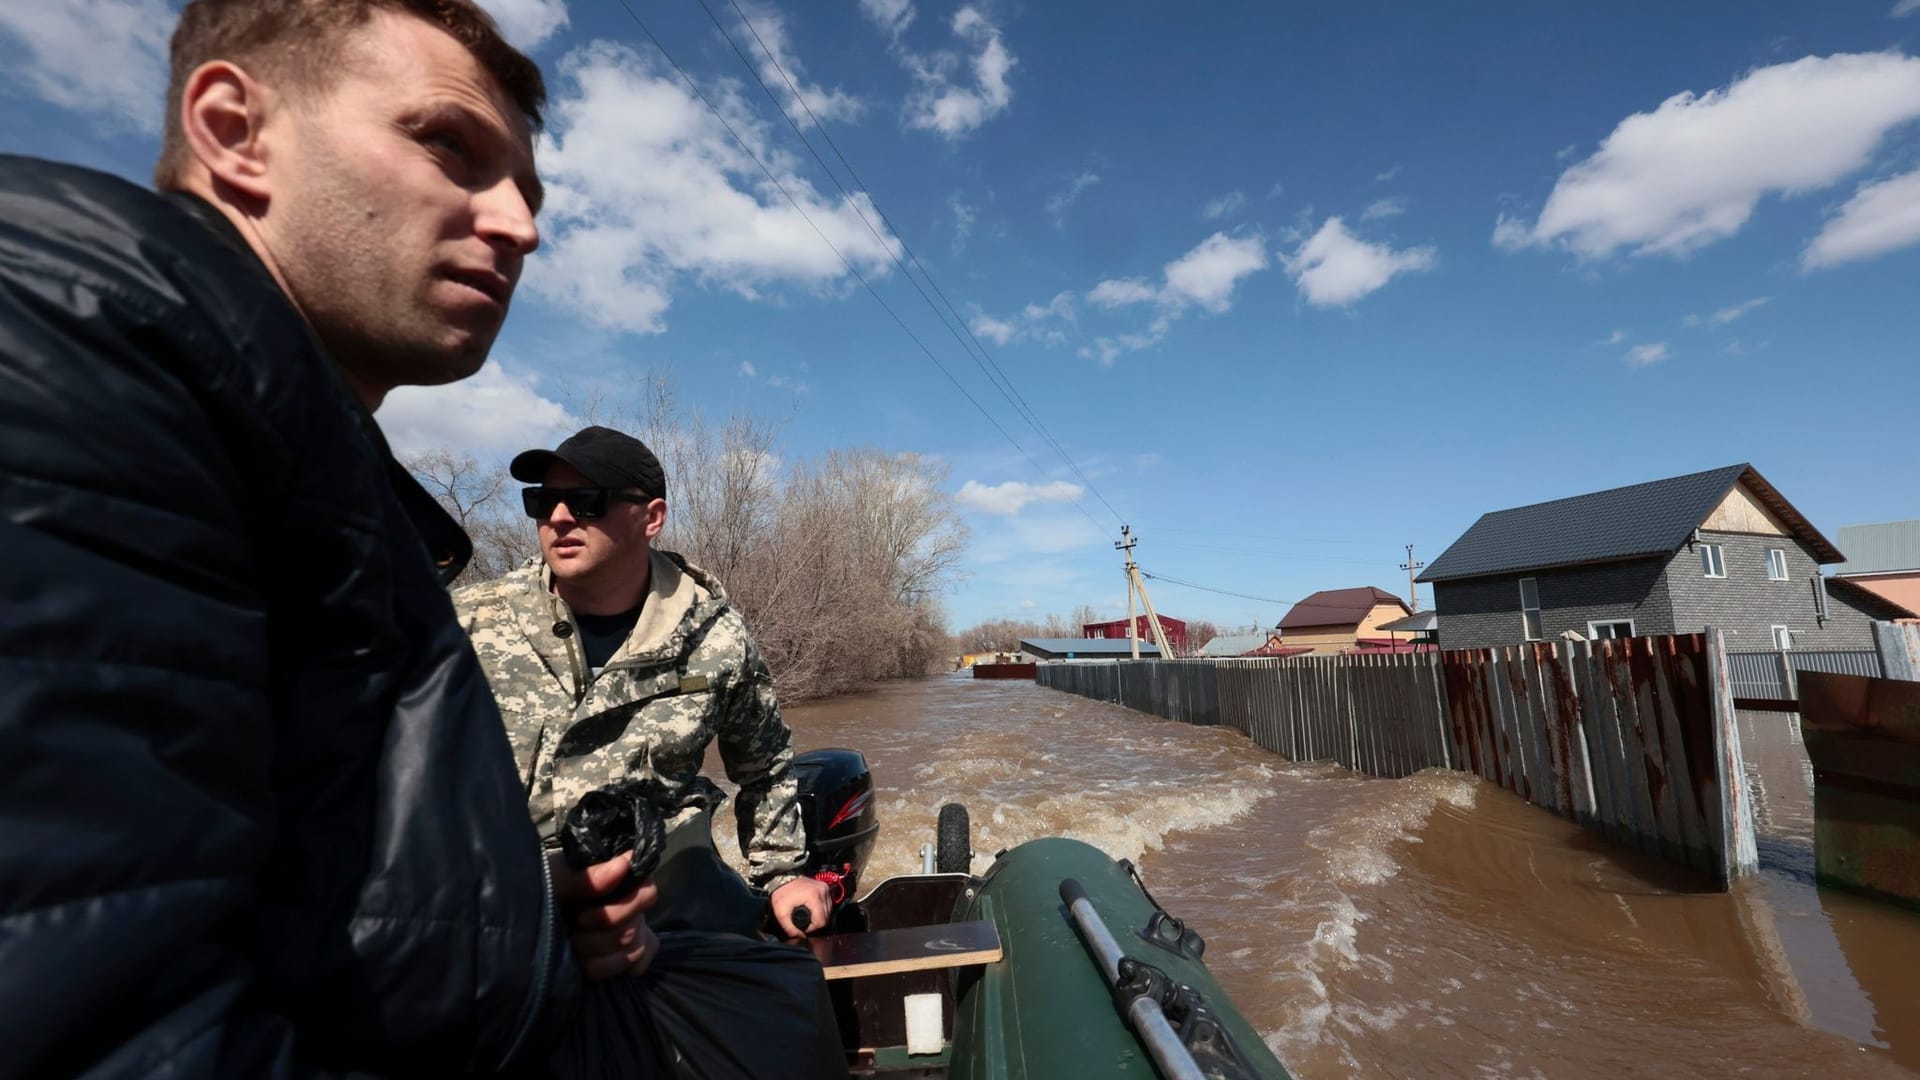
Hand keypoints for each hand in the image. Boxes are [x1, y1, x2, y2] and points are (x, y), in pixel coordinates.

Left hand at [550, 849, 659, 979]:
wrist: (522, 923)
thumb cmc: (538, 892)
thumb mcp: (553, 880)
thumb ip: (587, 877)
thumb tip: (624, 864)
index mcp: (617, 878)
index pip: (646, 893)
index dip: (618, 911)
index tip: (582, 917)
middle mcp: (629, 903)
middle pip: (636, 928)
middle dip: (597, 939)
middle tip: (570, 936)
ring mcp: (630, 929)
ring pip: (635, 950)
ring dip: (599, 958)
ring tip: (573, 952)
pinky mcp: (624, 955)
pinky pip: (637, 965)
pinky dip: (611, 968)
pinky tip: (588, 966)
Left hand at [769, 876, 832, 940]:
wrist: (781, 879)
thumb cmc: (781, 893)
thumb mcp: (781, 913)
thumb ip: (790, 929)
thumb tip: (800, 937)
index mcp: (814, 896)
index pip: (821, 921)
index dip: (812, 928)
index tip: (803, 926)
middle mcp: (823, 890)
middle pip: (826, 917)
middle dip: (815, 922)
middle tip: (804, 921)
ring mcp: (825, 888)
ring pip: (829, 911)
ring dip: (820, 916)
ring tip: (808, 914)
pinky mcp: (825, 887)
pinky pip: (828, 903)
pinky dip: (822, 909)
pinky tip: (812, 909)